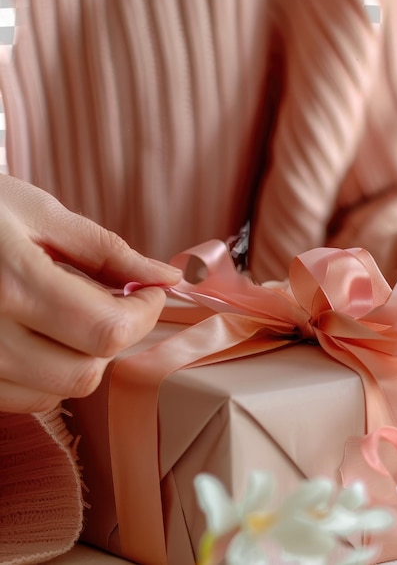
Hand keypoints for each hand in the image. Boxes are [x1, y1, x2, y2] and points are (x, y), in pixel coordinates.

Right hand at [0, 175, 181, 412]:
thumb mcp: (39, 213)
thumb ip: (107, 251)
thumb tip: (166, 276)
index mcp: (12, 283)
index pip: (108, 330)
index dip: (144, 313)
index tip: (148, 291)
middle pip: (85, 372)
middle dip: (116, 338)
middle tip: (116, 301)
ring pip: (55, 393)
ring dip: (82, 358)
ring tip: (72, 314)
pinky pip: (20, 399)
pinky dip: (47, 373)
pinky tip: (40, 333)